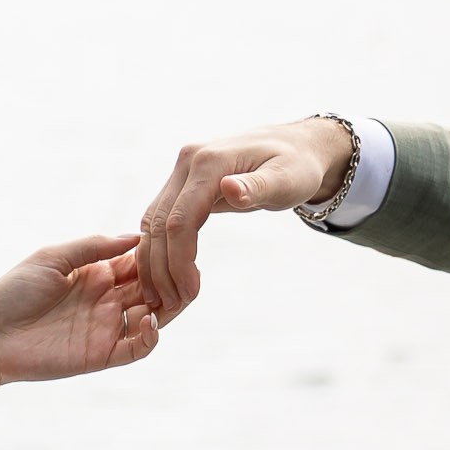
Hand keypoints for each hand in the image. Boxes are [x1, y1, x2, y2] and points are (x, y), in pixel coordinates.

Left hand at [0, 235, 161, 385]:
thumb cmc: (14, 291)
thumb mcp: (54, 258)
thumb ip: (94, 246)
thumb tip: (136, 236)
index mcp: (97, 275)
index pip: (140, 263)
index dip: (158, 255)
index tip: (173, 244)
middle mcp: (106, 301)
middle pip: (153, 289)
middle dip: (171, 280)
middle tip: (186, 271)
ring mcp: (106, 328)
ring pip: (154, 318)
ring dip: (168, 306)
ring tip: (175, 294)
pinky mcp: (101, 355)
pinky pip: (137, 348)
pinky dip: (150, 337)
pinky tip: (148, 320)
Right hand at [138, 119, 354, 319]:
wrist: (295, 146)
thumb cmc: (297, 165)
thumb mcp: (288, 178)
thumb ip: (259, 186)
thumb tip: (230, 189)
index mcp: (208, 161)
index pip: (180, 219)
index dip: (180, 261)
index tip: (189, 293)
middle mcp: (187, 162)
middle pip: (158, 223)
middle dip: (162, 267)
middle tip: (174, 303)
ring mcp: (181, 171)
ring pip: (152, 222)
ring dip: (153, 261)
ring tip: (165, 296)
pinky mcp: (182, 183)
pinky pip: (160, 218)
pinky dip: (158, 247)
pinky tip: (166, 274)